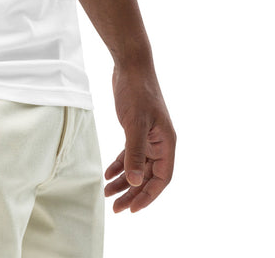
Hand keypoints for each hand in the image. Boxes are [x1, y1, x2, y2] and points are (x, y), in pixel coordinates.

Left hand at [104, 61, 175, 212]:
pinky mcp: (137, 130)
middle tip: (116, 208)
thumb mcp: (135, 123)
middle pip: (148, 176)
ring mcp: (149, 137)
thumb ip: (135, 152)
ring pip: (137, 167)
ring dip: (124, 181)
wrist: (131, 66)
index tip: (132, 209)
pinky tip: (107, 174)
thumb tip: (133, 182)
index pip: (161, 178)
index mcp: (167, 143)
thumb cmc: (137, 91)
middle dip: (133, 193)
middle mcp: (160, 143)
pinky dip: (120, 165)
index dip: (148, 195)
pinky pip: (130, 154)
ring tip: (108, 194)